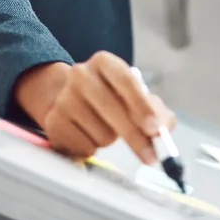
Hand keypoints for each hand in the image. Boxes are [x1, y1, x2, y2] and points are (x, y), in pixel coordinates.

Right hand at [13, 53, 175, 162]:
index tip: (155, 129)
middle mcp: (80, 74)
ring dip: (111, 139)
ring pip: (102, 132)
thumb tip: (165, 127)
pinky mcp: (54, 122)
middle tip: (150, 156)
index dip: (142, 106)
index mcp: (104, 62)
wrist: (66, 99)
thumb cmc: (108, 96)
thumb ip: (155, 109)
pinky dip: (94, 147)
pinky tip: (88, 134)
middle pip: (113, 109)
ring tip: (105, 128)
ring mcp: (64, 98)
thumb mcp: (133, 94)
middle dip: (135, 137)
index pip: (126, 80)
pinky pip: (85, 146)